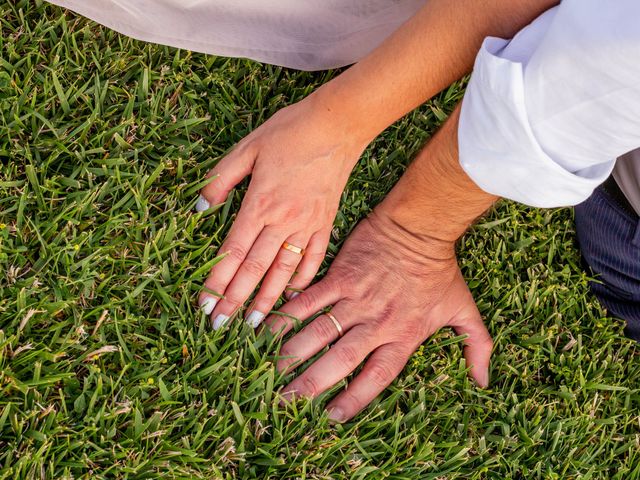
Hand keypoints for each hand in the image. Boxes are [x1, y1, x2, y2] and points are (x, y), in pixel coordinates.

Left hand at [196, 93, 370, 329]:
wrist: (337, 124)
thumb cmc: (289, 132)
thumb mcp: (247, 148)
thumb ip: (220, 180)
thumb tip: (200, 208)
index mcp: (259, 203)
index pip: (234, 253)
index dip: (217, 281)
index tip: (205, 305)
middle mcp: (283, 221)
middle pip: (255, 269)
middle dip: (236, 300)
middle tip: (221, 327)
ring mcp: (307, 225)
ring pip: (284, 271)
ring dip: (267, 299)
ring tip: (255, 323)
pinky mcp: (326, 223)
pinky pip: (314, 258)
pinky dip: (303, 279)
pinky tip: (293, 296)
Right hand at [265, 210, 492, 421]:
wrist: (420, 228)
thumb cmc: (441, 271)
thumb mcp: (464, 310)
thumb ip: (477, 346)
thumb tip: (485, 380)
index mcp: (403, 336)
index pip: (376, 377)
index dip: (355, 399)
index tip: (331, 417)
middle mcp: (376, 323)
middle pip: (340, 361)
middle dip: (312, 384)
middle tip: (287, 402)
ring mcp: (356, 299)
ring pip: (320, 332)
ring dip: (293, 353)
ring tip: (271, 371)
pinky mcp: (340, 277)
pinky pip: (310, 299)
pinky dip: (289, 314)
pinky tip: (268, 327)